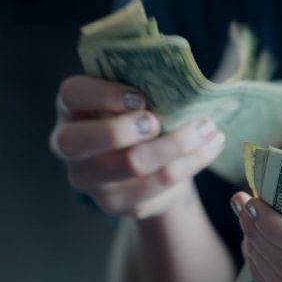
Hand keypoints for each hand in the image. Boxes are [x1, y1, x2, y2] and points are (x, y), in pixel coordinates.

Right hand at [50, 75, 225, 217]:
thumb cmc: (138, 116)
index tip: (139, 97)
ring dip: (176, 144)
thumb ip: (143, 84)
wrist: (146, 166)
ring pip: (130, 165)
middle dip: (123, 129)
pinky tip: (211, 146)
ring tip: (207, 128)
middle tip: (157, 122)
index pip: (72, 95)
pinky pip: (159, 185)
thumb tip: (181, 77)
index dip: (102, 94)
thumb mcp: (133, 96)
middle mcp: (70, 146)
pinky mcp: (119, 203)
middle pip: (82, 141)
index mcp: (72, 109)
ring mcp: (91, 180)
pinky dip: (192, 162)